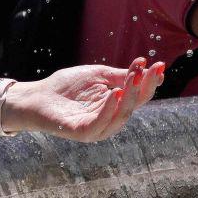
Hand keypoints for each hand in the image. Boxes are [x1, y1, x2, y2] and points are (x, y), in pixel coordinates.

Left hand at [3, 57, 164, 141]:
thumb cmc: (67, 86)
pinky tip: (114, 93)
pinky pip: (100, 124)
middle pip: (134, 106)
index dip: (150, 82)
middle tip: (145, 69)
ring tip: (132, 77)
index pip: (139, 95)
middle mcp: (110, 119)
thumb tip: (145, 65)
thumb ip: (120, 74)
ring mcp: (97, 128)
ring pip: (121, 116)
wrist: (37, 96)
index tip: (159, 65)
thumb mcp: (98, 75)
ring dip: (129, 97)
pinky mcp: (82, 132)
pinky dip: (110, 110)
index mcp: (116, 106)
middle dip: (143, 87)